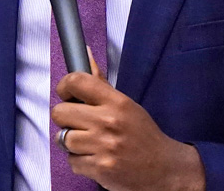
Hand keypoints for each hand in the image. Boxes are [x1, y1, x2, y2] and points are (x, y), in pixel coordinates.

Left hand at [51, 53, 204, 190]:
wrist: (162, 167)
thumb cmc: (143, 134)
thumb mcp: (126, 104)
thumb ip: (101, 83)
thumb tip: (85, 55)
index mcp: (116, 102)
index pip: (77, 82)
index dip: (64, 86)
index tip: (66, 93)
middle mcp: (108, 121)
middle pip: (60, 112)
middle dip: (64, 118)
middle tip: (76, 122)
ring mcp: (103, 146)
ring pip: (63, 139)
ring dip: (70, 142)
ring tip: (86, 142)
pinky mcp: (100, 169)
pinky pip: (72, 161)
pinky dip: (79, 161)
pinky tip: (93, 157)